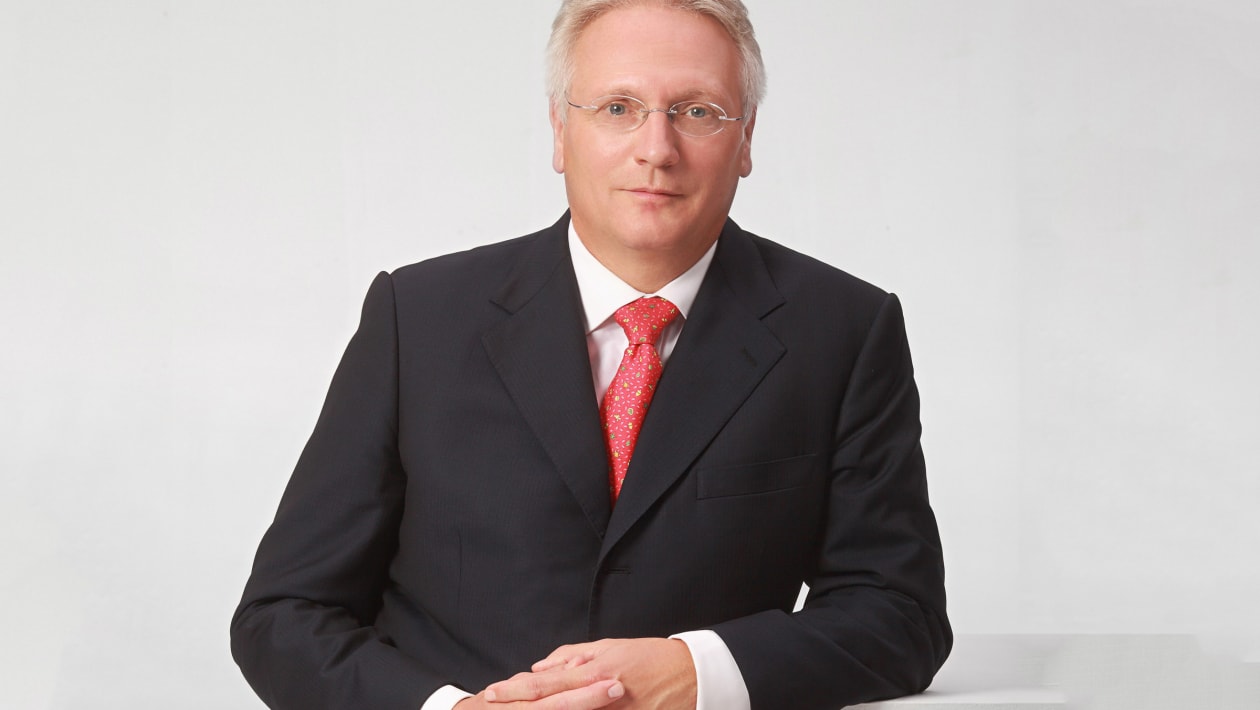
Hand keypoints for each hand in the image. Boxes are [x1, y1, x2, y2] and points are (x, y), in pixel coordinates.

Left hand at [483, 637, 696, 709]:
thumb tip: (541, 665)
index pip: (545, 682)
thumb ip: (573, 655)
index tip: (493, 691)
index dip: (516, 689)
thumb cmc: (650, 657)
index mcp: (594, 671)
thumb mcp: (610, 647)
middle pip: (549, 706)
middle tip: (492, 704)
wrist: (691, 676)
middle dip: (519, 706)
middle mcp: (598, 696)